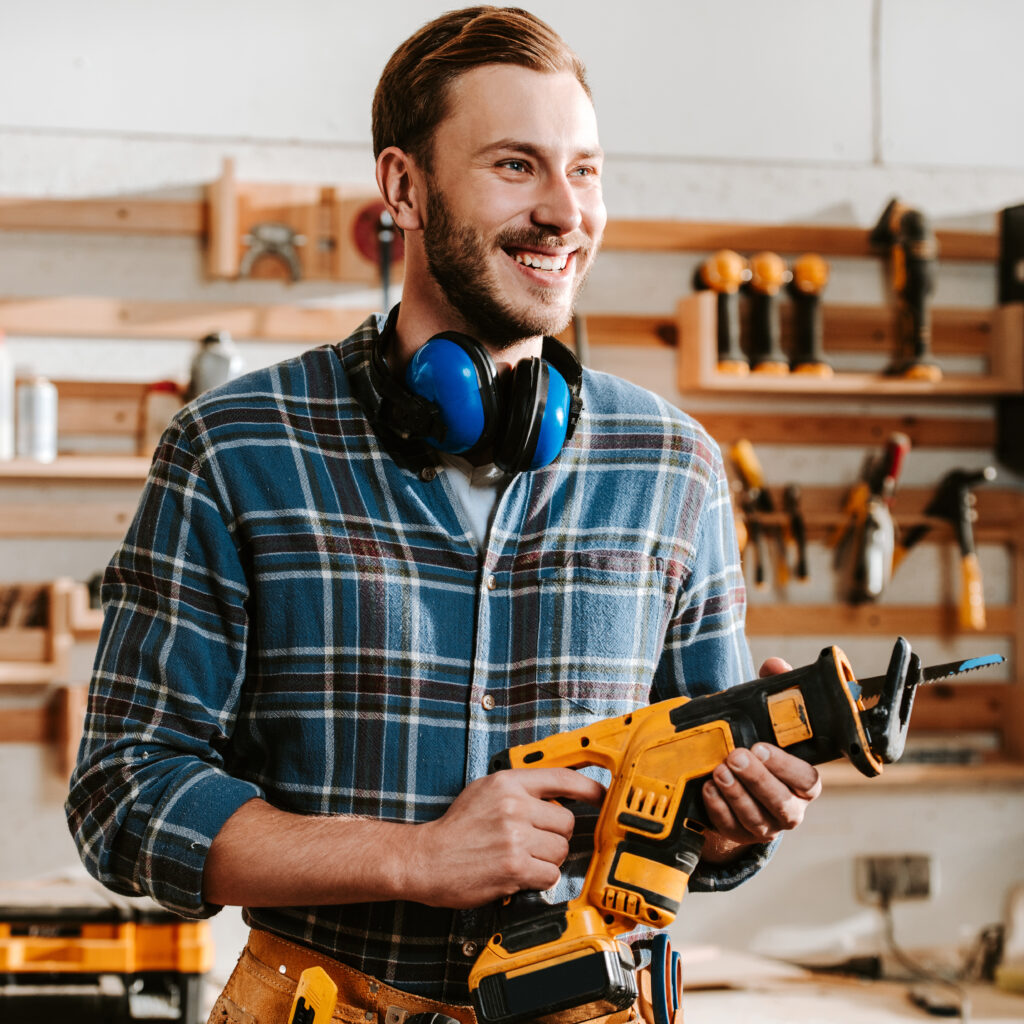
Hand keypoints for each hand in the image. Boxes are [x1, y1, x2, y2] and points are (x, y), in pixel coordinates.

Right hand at [407, 767, 604, 908]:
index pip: (562, 777)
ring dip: (547, 860)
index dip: (589, 787)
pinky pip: (550, 874)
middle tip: (535, 842)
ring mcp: (515, 837)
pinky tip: (520, 874)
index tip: (602, 794)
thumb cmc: (456, 829)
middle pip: (566, 821)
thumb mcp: (484, 791)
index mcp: (508, 782)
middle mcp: (514, 806)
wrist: (426, 859)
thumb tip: (558, 796)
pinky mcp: (515, 867)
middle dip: (556, 835)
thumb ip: (520, 789)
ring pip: (560, 850)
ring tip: (522, 858)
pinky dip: (540, 879)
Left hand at [701, 657, 821, 856]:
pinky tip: (707, 788)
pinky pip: (731, 827)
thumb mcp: (766, 720)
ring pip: (757, 818)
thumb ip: (774, 693)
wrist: (736, 785)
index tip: (761, 747)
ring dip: (736, 794)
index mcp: (802, 782)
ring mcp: (766, 826)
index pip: (807, 781)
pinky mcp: (740, 834)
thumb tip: (775, 664)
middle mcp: (790, 808)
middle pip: (782, 803)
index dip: (786, 766)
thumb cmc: (758, 748)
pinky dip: (718, 808)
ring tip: (718, 769)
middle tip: (735, 755)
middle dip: (758, 780)